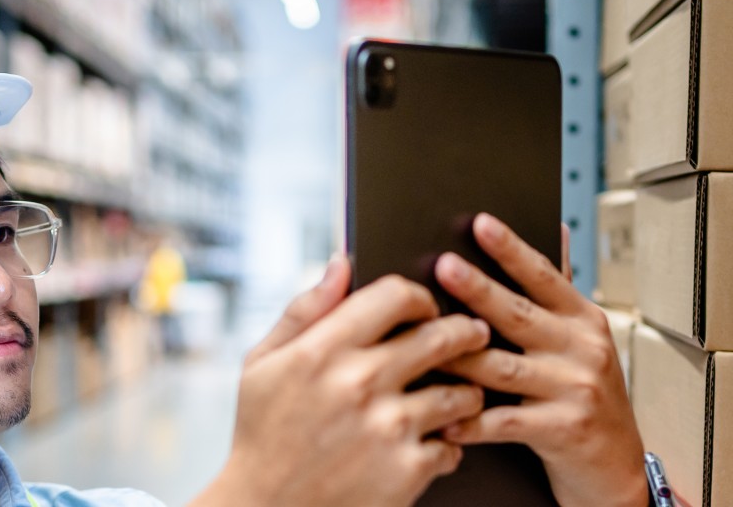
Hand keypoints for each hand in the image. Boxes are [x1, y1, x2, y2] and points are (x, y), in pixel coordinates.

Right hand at [193, 257, 491, 506]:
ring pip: (461, 392)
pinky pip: (454, 445)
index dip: (419, 297)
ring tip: (458, 396)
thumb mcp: (261, 366)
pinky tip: (435, 443)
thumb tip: (341, 262)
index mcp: (321, 350)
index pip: (396, 295)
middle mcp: (359, 383)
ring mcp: (388, 428)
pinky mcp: (406, 471)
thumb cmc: (262, 435)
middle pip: (442, 336)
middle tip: (471, 337)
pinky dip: (450, 445)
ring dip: (466, 392)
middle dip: (464, 333)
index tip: (424, 310)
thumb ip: (304, 311)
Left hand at [436, 214, 646, 506]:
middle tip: (444, 267)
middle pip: (520, 315)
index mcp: (583, 321)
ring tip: (425, 344)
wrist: (617, 467)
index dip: (512, 250)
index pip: (544, 277)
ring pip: (506, 368)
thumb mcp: (584, 341)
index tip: (482, 224)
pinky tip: (446, 419)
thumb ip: (562, 293)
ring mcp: (575, 390)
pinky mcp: (564, 430)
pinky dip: (473, 421)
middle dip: (479, 290)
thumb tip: (558, 231)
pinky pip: (508, 422)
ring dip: (463, 357)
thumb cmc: (590, 400)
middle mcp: (582, 350)